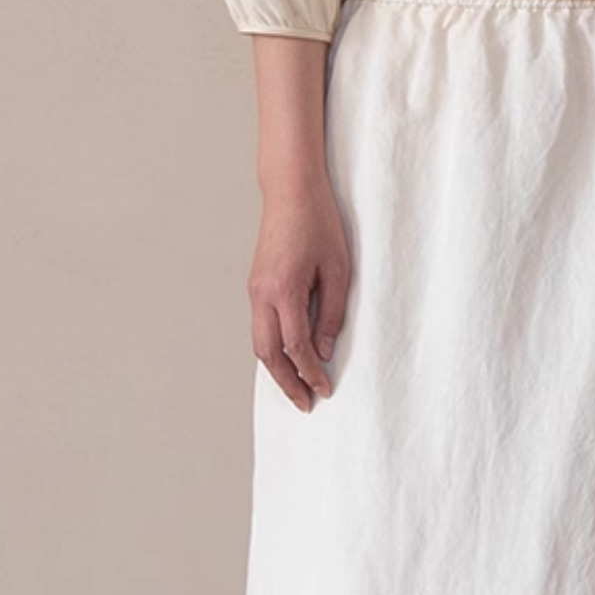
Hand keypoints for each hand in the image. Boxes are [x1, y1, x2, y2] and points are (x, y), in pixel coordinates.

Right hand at [249, 176, 350, 413]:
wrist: (290, 190)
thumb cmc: (319, 222)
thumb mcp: (339, 270)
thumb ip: (332, 314)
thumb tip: (324, 351)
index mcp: (284, 290)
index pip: (296, 346)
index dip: (311, 372)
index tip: (325, 390)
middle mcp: (262, 294)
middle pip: (268, 354)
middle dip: (287, 383)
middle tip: (305, 404)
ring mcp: (254, 291)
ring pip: (259, 344)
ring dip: (277, 370)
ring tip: (296, 388)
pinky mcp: (255, 287)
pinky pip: (260, 328)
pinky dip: (272, 351)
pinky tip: (287, 360)